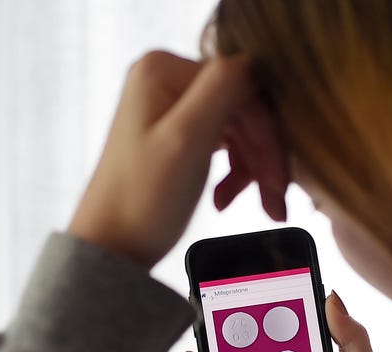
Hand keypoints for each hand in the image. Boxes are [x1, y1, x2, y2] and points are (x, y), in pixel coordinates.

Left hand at [68, 51, 288, 265]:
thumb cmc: (142, 199)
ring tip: (263, 207)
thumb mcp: (187, 137)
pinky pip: (222, 142)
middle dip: (263, 157)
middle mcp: (165, 77)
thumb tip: (256, 63)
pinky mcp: (174, 132)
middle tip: (276, 203)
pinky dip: (234, 172)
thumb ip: (224, 88)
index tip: (280, 182)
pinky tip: (227, 199)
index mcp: (164, 68)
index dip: (266, 133)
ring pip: (237, 128)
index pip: (243, 87)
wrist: (111, 247)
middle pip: (241, 109)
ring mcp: (169, 105)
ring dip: (253, 169)